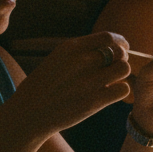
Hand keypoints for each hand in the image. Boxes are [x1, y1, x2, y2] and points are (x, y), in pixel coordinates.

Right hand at [15, 31, 135, 134]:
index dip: (119, 43)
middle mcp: (81, 61)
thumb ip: (81, 52)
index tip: (121, 49)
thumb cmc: (43, 87)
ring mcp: (88, 82)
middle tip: (113, 68)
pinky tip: (109, 94)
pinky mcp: (94, 101)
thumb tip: (111, 47)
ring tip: (111, 81)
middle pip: (119, 52)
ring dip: (121, 75)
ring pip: (124, 68)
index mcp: (70, 48)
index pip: (107, 37)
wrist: (27, 114)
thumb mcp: (57, 59)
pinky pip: (123, 89)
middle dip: (121, 59)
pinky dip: (120, 91)